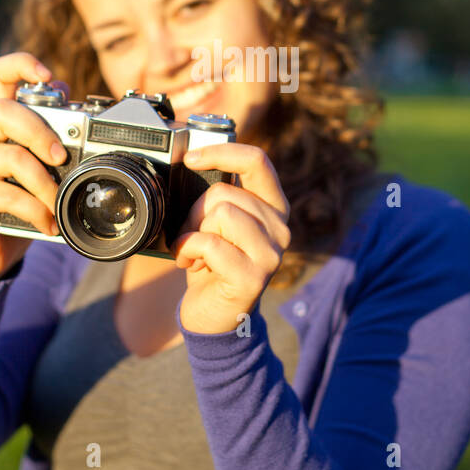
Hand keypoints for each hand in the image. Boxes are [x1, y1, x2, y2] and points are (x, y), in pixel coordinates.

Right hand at [0, 52, 69, 291]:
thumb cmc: (20, 205)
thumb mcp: (42, 170)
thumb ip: (54, 141)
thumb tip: (83, 114)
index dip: (21, 65)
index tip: (47, 75)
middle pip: (3, 111)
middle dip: (40, 131)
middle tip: (61, 157)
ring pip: (10, 155)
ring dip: (44, 182)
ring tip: (58, 202)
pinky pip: (6, 194)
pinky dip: (35, 211)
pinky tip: (47, 223)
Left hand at [171, 142, 290, 334]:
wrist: (213, 316)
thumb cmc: (211, 264)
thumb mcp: (217, 223)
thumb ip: (218, 195)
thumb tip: (193, 161)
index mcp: (273, 207)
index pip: (257, 161)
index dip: (223, 152)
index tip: (191, 158)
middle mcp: (281, 228)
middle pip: (224, 193)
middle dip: (194, 213)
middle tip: (190, 236)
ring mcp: (271, 253)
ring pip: (219, 215)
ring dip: (191, 233)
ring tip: (193, 252)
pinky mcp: (254, 276)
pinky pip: (209, 243)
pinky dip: (188, 250)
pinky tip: (190, 264)